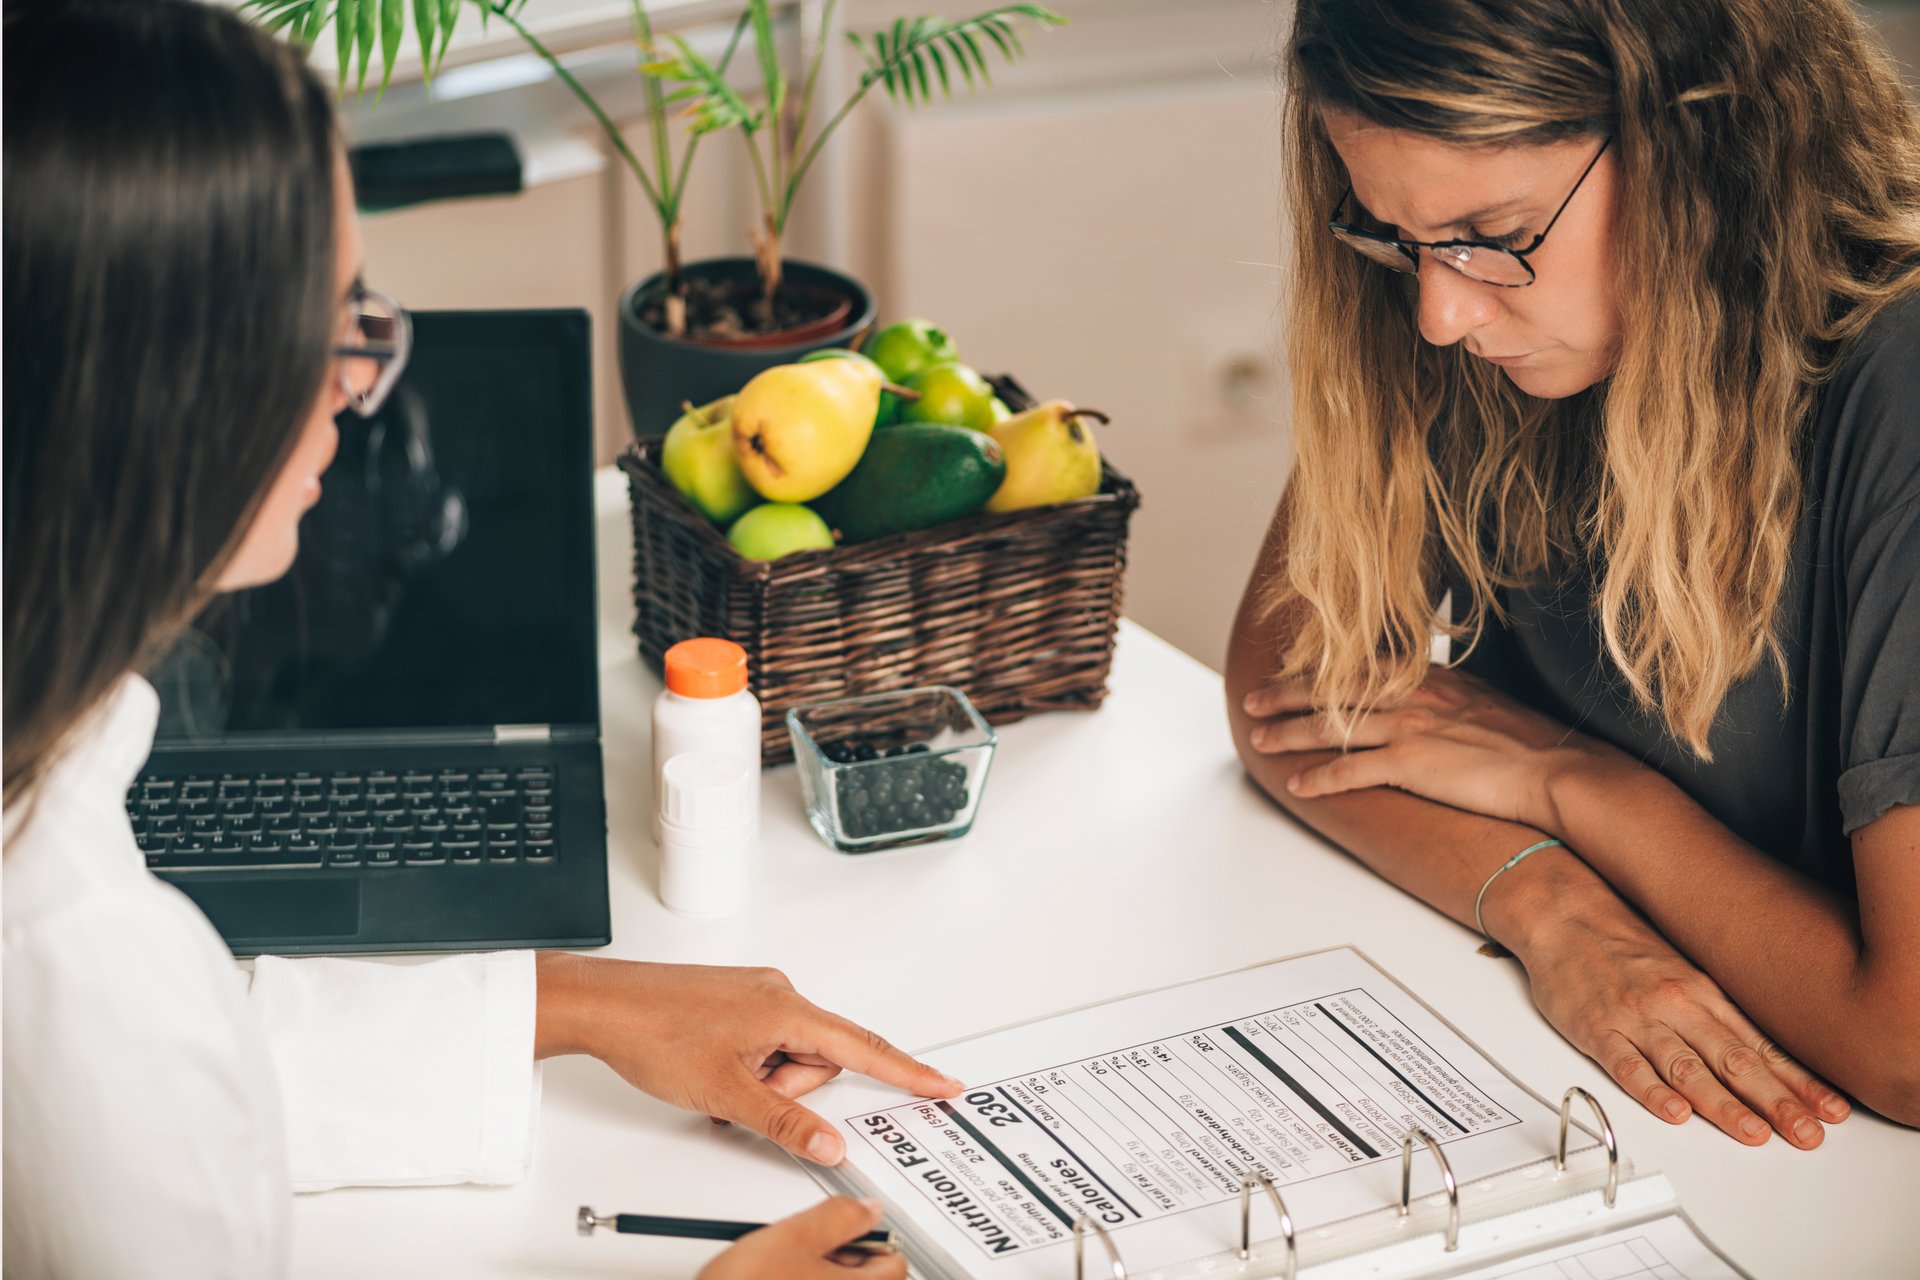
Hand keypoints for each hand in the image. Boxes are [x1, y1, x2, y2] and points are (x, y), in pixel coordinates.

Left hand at [535, 956, 961, 1163]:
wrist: (603, 1004)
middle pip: (820, 1059)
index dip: (908, 1071)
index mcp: (788, 1008)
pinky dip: (749, 1067)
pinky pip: (765, 1043)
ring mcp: (756, 996)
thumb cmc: (655, 1031)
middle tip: (744, 1098)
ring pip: (789, 1056)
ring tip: (719, 1083)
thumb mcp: (727, 1093)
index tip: (943, 1083)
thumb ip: (786, 1122)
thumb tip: (829, 1142)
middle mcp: (779, 993)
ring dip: (764, 1082)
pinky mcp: (736, 1002)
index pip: (864, 1047)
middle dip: (789, 1090)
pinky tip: (713, 1071)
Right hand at [697, 1198, 906, 1278]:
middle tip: (806, 1243)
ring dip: (817, 1270)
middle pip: (868, 1277)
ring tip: (782, 1262)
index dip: (869, 1234)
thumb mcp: (795, 1235)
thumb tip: (868, 1208)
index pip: (894, 1260)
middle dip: (839, 1254)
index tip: (845, 1224)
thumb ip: (840, 1216)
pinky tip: (772, 1277)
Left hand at [1241, 667, 1629, 831]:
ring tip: (1259, 741)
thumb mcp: (1481, 701)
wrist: (1557, 769)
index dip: (1318, 670)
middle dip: (1286, 694)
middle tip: (1253, 701)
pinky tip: (1297, 785)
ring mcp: (1411, 728)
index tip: (1289, 671)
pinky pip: (1351, 771)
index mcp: (1430, 677)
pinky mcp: (1412, 764)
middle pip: (1333, 690)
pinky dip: (1320, 778)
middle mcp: (1414, 696)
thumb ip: (1445, 695)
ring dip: (1289, 734)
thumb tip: (1427, 699)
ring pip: (1331, 727)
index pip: (1360, 667)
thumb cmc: (1527, 743)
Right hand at [1504, 873, 1850, 1148]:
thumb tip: (1767, 1056)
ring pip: (1686, 1067)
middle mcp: (1676, 1005)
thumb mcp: (1683, 969)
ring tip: (1753, 1132)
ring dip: (1723, 1103)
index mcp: (1703, 993)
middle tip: (1806, 1133)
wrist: (1563, 912)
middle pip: (1734, 1060)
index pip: (1761, 1046)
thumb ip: (1719, 1013)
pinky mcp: (1594, 1028)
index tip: (1829, 1110)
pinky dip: (1651, 1090)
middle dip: (1776, 1101)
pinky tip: (1673, 1111)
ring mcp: (1636, 1018)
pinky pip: (1625, 1064)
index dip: (1798, 1082)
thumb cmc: (1622, 943)